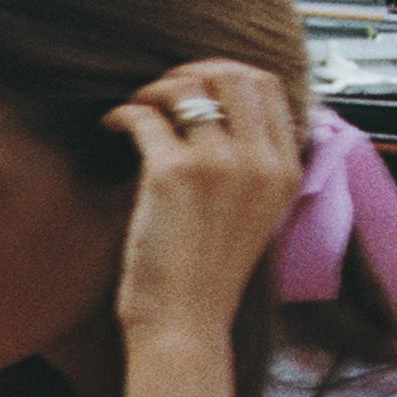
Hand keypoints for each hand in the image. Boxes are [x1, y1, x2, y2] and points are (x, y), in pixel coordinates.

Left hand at [106, 58, 304, 349]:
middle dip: (189, 72)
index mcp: (286, 169)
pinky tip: (111, 126)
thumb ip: (252, 166)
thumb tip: (225, 118)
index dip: (224, 74)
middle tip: (159, 92)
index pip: (267, 85)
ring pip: (187, 89)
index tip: (193, 87)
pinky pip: (145, 117)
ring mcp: (219, 164)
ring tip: (134, 108)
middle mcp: (260, 160)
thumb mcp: (256, 214)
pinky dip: (123, 113)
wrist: (186, 323)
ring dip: (153, 89)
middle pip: (231, 75)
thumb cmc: (209, 275)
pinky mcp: (172, 175)